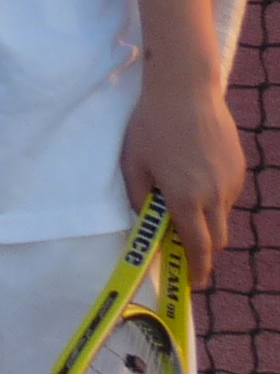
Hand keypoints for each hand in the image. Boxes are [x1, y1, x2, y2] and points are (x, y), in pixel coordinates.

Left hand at [124, 67, 246, 276]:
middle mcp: (214, 195)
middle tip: (184, 246)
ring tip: (184, 200)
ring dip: (208, 221)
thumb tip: (149, 221)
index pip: (197, 247)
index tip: (193, 282)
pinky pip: (229, 195)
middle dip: (202, 250)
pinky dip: (215, 199)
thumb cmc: (151, 126)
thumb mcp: (133, 164)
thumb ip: (140, 199)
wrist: (186, 91)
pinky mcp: (239, 168)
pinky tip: (196, 177)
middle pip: (216, 240)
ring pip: (223, 217)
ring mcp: (231, 181)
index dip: (197, 269)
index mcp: (185, 199)